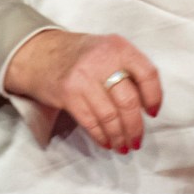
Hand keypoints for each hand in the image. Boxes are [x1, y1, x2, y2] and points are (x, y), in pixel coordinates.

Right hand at [0, 29, 164, 150]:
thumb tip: (147, 105)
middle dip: (135, 127)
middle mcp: (102, 60)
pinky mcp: (68, 93)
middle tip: (137, 140)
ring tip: (123, 146)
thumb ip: (128, 69)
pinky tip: (106, 142)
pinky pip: (91, 121)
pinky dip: (101, 136)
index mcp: (118, 47)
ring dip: (119, 136)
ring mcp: (83, 77)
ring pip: (110, 116)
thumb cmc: (81, 55)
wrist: (39, 53)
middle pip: (128, 101)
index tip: (152, 113)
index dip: (154, 97)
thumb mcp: (108, 49)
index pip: (147, 73)